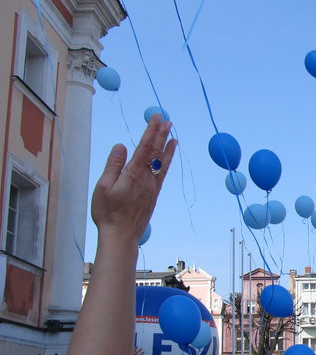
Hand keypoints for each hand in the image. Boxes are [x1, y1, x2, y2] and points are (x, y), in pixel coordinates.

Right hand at [91, 115, 174, 247]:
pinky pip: (163, 174)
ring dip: (167, 147)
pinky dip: (167, 162)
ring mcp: (152, 188)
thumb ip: (113, 165)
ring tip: (173, 135)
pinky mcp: (154, 195)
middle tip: (167, 120)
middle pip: (156, 153)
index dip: (152, 131)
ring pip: (162, 163)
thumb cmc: (108, 213)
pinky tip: (168, 157)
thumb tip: (122, 145)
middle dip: (161, 135)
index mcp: (133, 175)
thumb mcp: (103, 187)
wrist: (121, 236)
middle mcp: (146, 180)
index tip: (157, 118)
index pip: (145, 147)